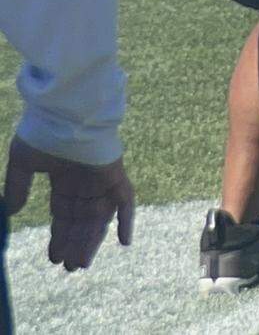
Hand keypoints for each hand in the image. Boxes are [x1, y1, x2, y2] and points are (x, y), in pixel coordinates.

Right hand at [4, 137, 133, 270]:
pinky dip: (127, 219)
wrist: (66, 111)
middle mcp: (84, 180)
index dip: (59, 234)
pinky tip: (124, 242)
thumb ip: (17, 186)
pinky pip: (126, 199)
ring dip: (92, 240)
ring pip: (99, 217)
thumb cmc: (44, 131)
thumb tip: (11, 212)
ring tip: (81, 264)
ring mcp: (102, 178)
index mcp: (64, 176)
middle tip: (70, 267)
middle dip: (75, 242)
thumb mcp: (23, 162)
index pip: (63, 212)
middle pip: (81, 219)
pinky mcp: (116, 174)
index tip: (54, 256)